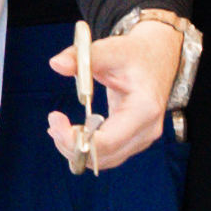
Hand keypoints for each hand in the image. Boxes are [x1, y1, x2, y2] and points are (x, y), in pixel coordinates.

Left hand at [46, 12, 189, 174]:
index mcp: (144, 109)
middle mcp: (147, 130)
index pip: (107, 141)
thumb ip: (81, 58)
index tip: (54, 119)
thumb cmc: (133, 54)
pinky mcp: (135, 141)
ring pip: (104, 160)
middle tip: (52, 123)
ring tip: (58, 126)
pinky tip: (70, 132)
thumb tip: (56, 64)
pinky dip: (86, 148)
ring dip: (76, 149)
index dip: (75, 138)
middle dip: (72, 145)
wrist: (157, 58)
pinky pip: (107, 155)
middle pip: (104, 155)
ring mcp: (143, 139)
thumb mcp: (109, 50)